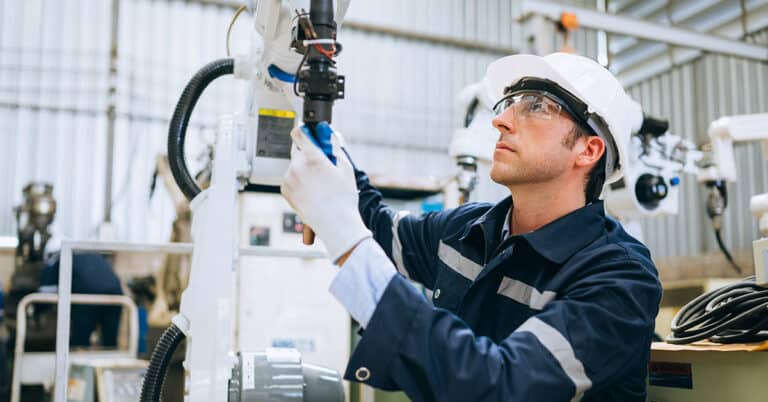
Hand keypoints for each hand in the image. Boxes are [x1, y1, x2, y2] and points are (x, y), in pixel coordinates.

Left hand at [281, 123, 370, 261]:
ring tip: (318, 182)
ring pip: (294, 165)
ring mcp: (289, 178)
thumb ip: (335, 149)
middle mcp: (296, 166)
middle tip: (320, 160)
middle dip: (307, 151)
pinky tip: (312, 190)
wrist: (334, 223)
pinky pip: (290, 178)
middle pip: (297, 148)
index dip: (304, 131)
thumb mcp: (345, 169)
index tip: (308, 132)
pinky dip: (298, 180)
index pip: (299, 133)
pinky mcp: (285, 190)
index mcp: (312, 157)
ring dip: (303, 167)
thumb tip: (331, 138)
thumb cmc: (342, 199)